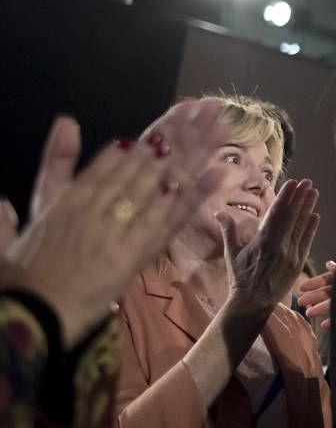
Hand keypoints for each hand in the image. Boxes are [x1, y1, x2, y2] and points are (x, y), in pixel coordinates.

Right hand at [2, 102, 229, 349]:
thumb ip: (51, 167)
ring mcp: (116, 228)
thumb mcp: (33, 211)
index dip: (156, 132)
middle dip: (183, 134)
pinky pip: (170, 220)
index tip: (182, 112)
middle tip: (211, 110)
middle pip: (149, 161)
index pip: (122, 154)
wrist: (28, 317)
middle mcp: (96, 205)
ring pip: (163, 183)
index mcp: (72, 195)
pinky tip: (218, 173)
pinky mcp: (133, 255)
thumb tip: (64, 123)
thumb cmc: (22, 274)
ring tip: (221, 129)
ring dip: (195, 154)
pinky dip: (195, 196)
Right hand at [218, 179, 319, 314]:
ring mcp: (290, 256)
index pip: (277, 213)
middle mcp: (279, 246)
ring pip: (301, 227)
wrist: (252, 303)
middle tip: (308, 182)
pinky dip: (311, 229)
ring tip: (314, 192)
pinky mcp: (298, 265)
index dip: (286, 197)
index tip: (293, 183)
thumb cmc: (240, 278)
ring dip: (308, 208)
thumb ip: (229, 231)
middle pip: (292, 217)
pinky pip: (306, 242)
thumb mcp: (231, 254)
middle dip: (300, 197)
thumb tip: (220, 213)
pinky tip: (315, 216)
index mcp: (263, 241)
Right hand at [298, 260, 335, 328]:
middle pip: (326, 293)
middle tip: (300, 302)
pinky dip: (332, 321)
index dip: (314, 283)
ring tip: (308, 313)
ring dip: (319, 309)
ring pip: (331, 305)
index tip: (301, 288)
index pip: (326, 279)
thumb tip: (328, 264)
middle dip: (313, 297)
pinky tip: (324, 325)